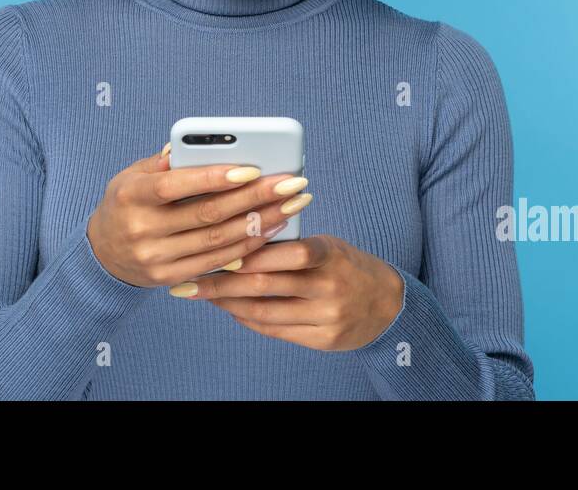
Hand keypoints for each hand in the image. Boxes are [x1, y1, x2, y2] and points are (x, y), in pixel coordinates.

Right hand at [86, 144, 311, 287]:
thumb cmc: (127, 203)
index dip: (216, 178)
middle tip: (292, 184)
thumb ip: (165, 163)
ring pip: (218, 241)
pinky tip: (270, 229)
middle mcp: (143, 229)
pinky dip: (246, 247)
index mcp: (132, 195)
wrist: (102, 253)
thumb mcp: (132, 175)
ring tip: (291, 205)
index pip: (177, 185)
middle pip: (208, 214)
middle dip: (256, 198)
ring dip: (261, 222)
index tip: (253, 168)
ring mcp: (156, 258)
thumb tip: (202, 146)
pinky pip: (215, 263)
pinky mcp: (169, 278)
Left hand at [170, 234, 404, 350]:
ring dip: (227, 303)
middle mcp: (329, 288)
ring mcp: (326, 318)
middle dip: (221, 282)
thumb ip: (290, 242)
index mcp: (330, 254)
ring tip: (201, 294)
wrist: (388, 305)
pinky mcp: (323, 341)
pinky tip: (230, 309)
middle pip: (264, 284)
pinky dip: (247, 319)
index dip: (246, 252)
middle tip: (188, 279)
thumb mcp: (327, 244)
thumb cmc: (347, 265)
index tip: (211, 250)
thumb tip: (236, 236)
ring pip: (264, 311)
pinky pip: (275, 331)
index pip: (285, 251)